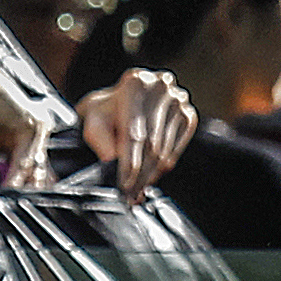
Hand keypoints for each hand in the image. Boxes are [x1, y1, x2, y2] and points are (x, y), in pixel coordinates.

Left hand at [73, 68, 199, 202]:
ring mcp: (179, 101)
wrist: (123, 100)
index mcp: (135, 84)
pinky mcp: (188, 115)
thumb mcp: (92, 119)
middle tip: (128, 196)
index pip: (135, 132)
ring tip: (136, 193)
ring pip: (164, 148)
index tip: (123, 186)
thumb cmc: (105, 111)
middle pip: (152, 143)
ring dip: (150, 175)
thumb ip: (98, 137)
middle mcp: (161, 88)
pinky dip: (163, 167)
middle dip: (139, 175)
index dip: (129, 163)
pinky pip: (176, 148)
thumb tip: (110, 158)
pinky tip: (150, 179)